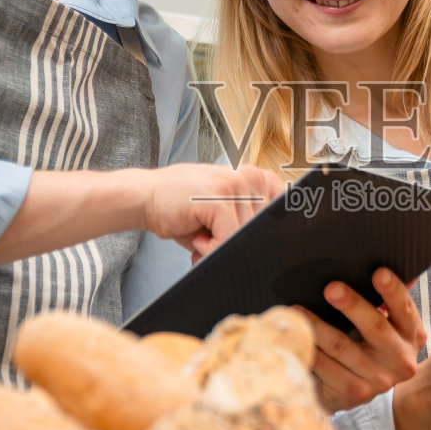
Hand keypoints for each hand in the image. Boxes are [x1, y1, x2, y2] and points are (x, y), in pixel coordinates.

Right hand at [140, 163, 283, 258]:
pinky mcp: (219, 197)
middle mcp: (249, 176)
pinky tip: (197, 241)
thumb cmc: (182, 209)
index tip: (264, 247)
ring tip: (201, 239)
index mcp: (255, 177)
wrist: (145, 197)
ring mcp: (235, 184)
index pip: (285, 208)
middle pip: (265, 229)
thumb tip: (270, 252)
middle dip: (239, 245)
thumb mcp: (222, 215)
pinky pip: (229, 238)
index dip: (274, 233)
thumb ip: (245, 226)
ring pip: (246, 236)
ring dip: (221, 247)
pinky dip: (212, 249)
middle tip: (211, 244)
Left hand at [301, 269, 426, 412]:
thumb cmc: (371, 344)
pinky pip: (324, 368)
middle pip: (375, 328)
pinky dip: (307, 350)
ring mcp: (378, 380)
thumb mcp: (389, 325)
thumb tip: (384, 263)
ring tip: (298, 310)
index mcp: (412, 335)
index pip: (404, 309)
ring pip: (341, 347)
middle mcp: (401, 360)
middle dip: (352, 305)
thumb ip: (389, 299)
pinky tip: (292, 337)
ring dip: (317, 327)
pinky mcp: (353, 394)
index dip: (392, 290)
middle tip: (331, 288)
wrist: (364, 389)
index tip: (378, 272)